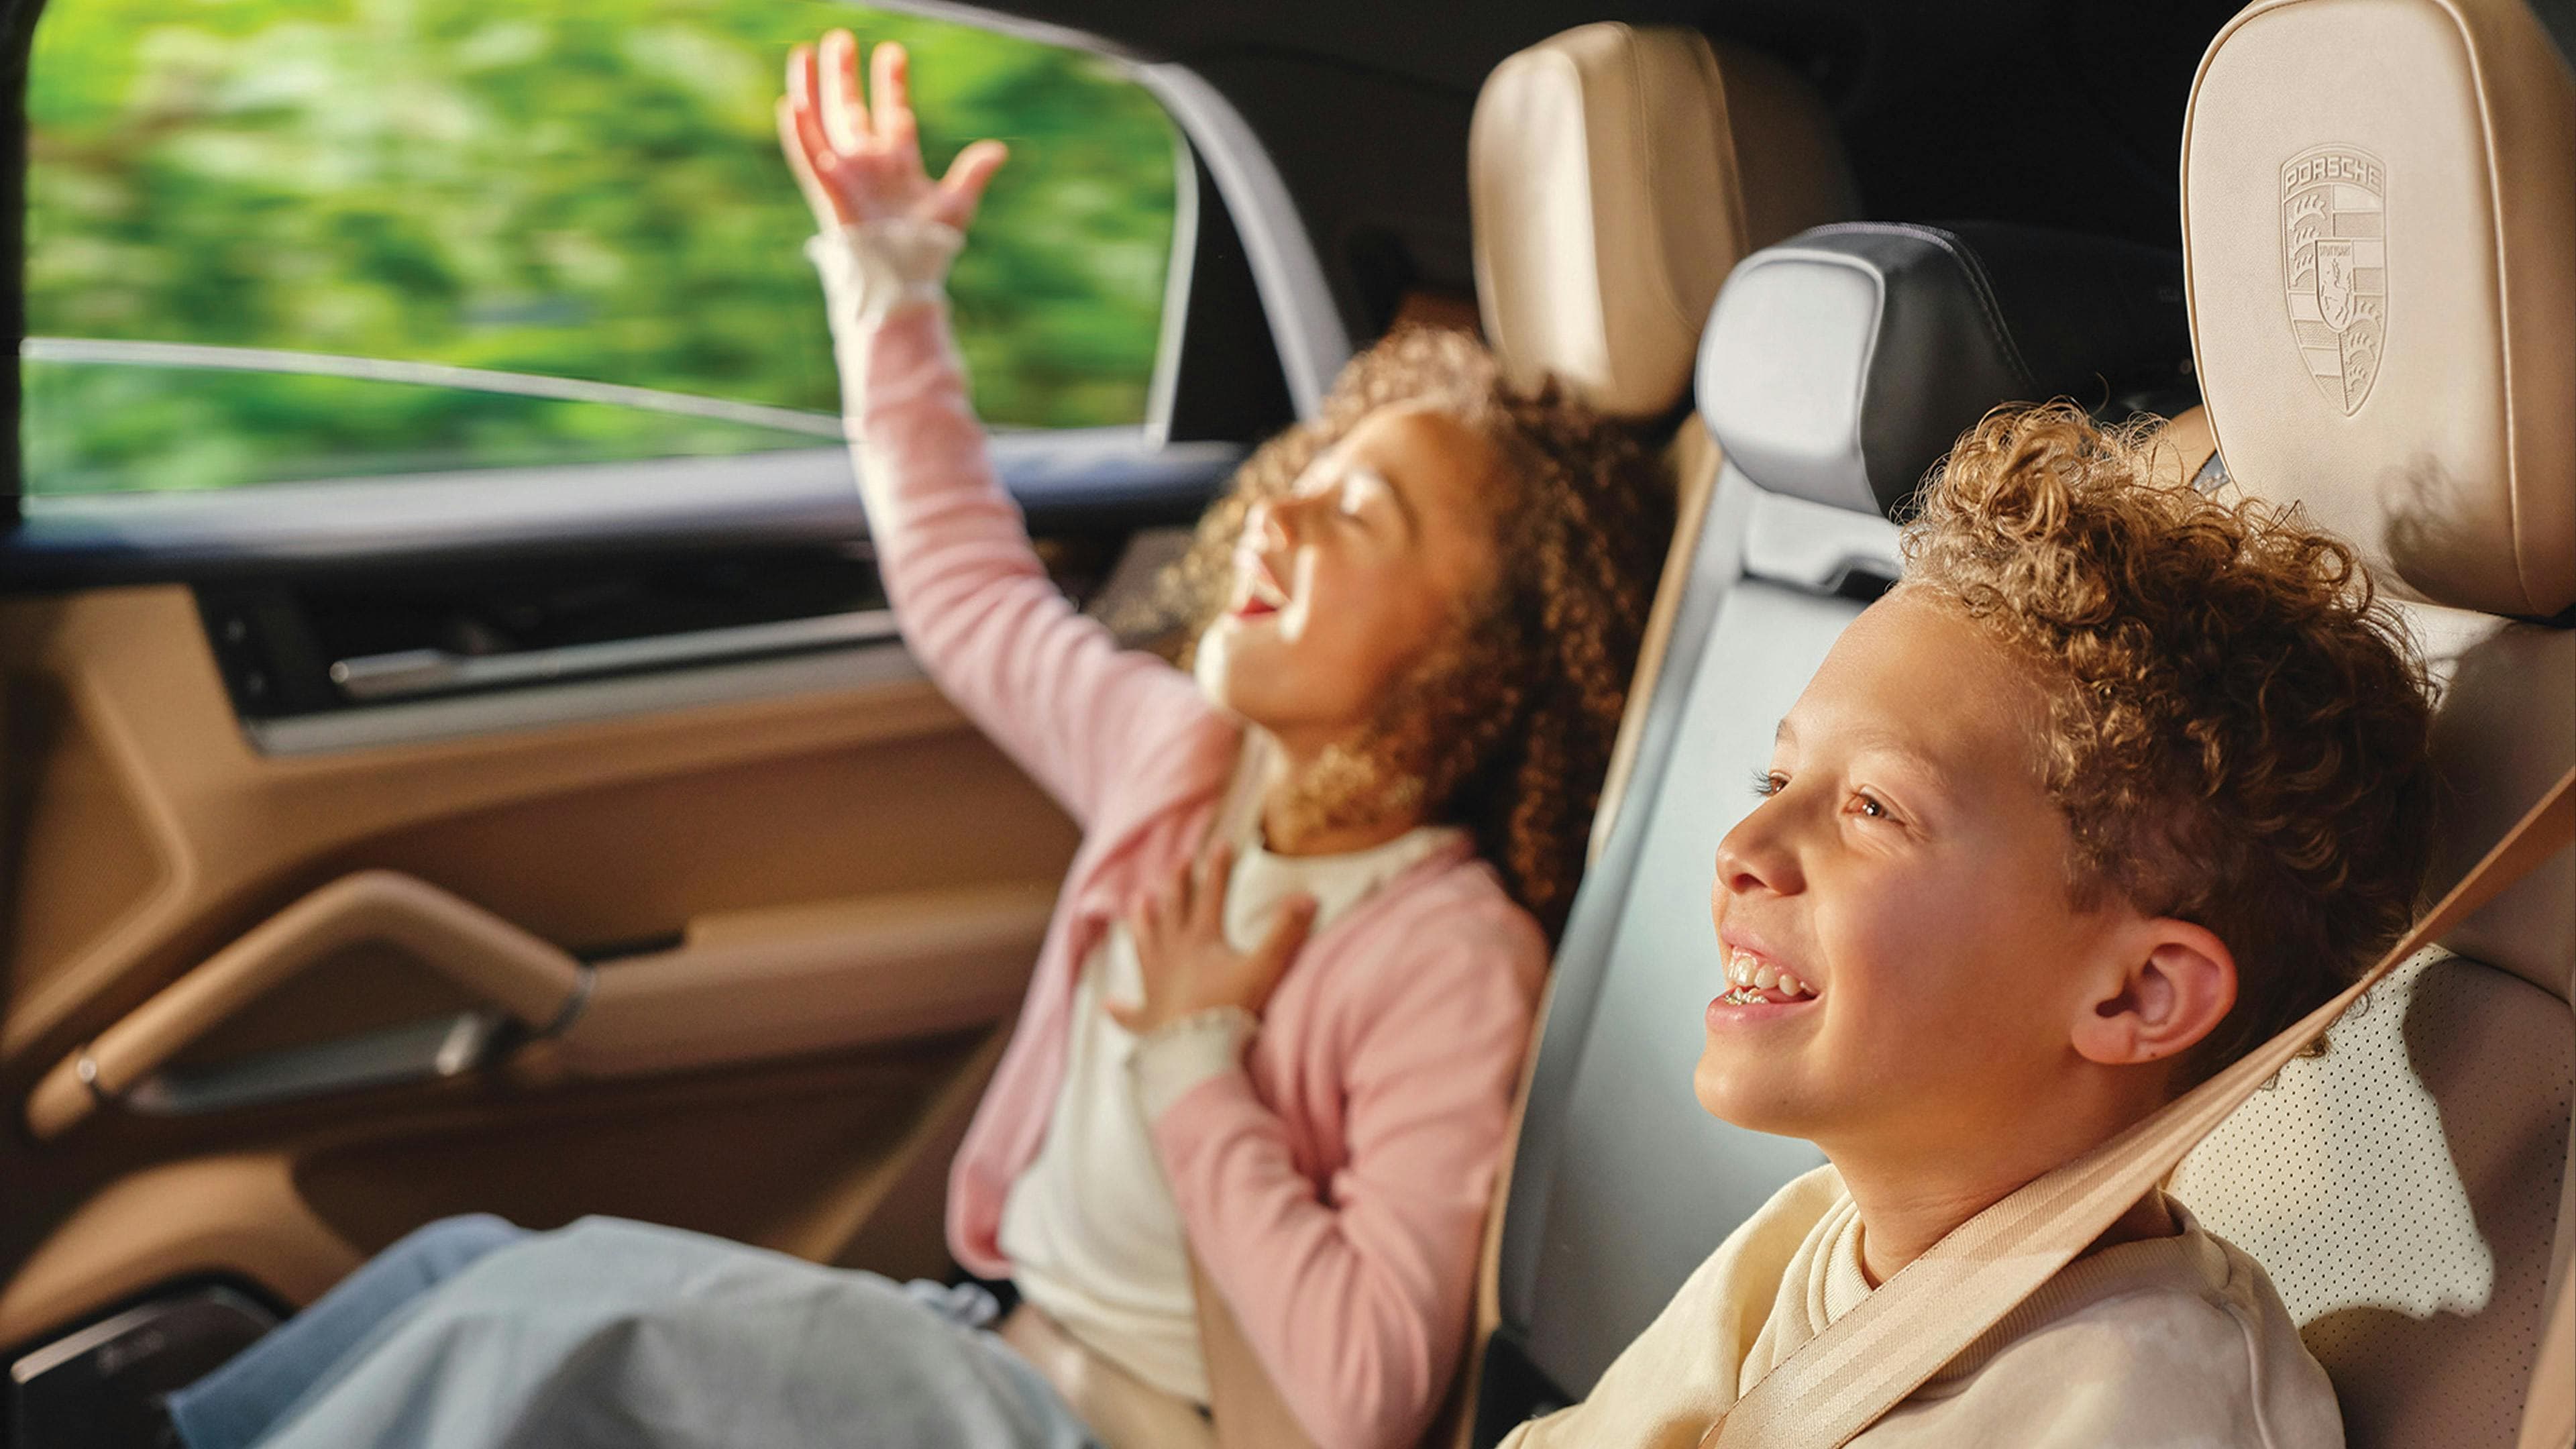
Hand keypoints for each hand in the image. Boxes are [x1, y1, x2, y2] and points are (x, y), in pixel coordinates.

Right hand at [778, 29, 1008, 234]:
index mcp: (897, 164)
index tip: (892, 52)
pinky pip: (807, 153)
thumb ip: (973, 173)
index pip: (891, 112)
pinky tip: (791, 100)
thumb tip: (999, 150)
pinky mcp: (828, 187)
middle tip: (841, 37)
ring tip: (808, 51)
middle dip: (845, 74)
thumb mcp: (956, 203)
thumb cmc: (928, 248)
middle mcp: (868, 164)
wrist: (904, 278)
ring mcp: (846, 173)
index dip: (892, 82)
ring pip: (823, 121)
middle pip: (852, 108)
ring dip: (815, 88)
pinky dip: (798, 129)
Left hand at [1109, 844, 1317, 1035]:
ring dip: (1142, 923)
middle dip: (1177, 885)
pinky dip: (1121, 1009)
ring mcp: (1155, 985)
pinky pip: (1131, 1013)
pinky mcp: (1148, 1020)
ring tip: (1139, 902)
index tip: (1221, 844)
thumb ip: (1285, 932)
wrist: (1195, 1052)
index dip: (1217, 869)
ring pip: (1145, 946)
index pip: (1211, 896)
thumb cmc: (1228, 1009)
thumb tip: (1309, 896)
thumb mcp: (1263, 967)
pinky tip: (1111, 1005)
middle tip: (1178, 863)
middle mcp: (1171, 955)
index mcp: (1200, 941)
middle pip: (1172, 912)